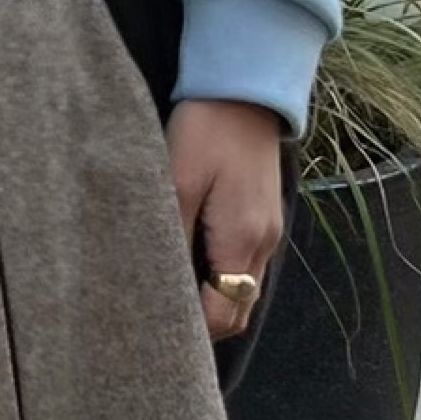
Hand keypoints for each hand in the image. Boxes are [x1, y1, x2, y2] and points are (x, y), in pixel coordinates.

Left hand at [166, 99, 286, 343]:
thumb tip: (156, 284)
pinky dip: (221, 277)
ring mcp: (269, 232)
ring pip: (242, 291)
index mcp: (242, 240)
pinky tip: (190, 263)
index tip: (151, 324)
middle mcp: (263, 245)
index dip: (189, 330)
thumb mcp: (177, 180)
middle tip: (156, 315)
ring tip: (168, 292)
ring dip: (211, 299)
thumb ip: (170, 236)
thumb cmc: (206, 130)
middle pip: (236, 311)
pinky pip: (245, 267)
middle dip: (201, 323)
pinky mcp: (264, 217)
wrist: (245, 89)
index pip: (221, 315)